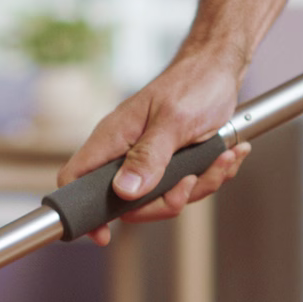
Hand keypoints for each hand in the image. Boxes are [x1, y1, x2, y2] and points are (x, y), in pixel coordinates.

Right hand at [55, 51, 251, 245]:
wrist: (220, 67)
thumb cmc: (194, 83)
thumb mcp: (173, 121)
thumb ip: (149, 157)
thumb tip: (124, 192)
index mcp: (113, 139)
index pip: (76, 178)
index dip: (83, 210)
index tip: (104, 234)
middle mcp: (125, 153)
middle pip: (129, 204)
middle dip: (168, 201)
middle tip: (191, 181)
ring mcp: (149, 160)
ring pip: (163, 198)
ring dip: (200, 185)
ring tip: (222, 158)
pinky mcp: (172, 163)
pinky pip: (185, 187)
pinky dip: (211, 176)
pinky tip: (225, 155)